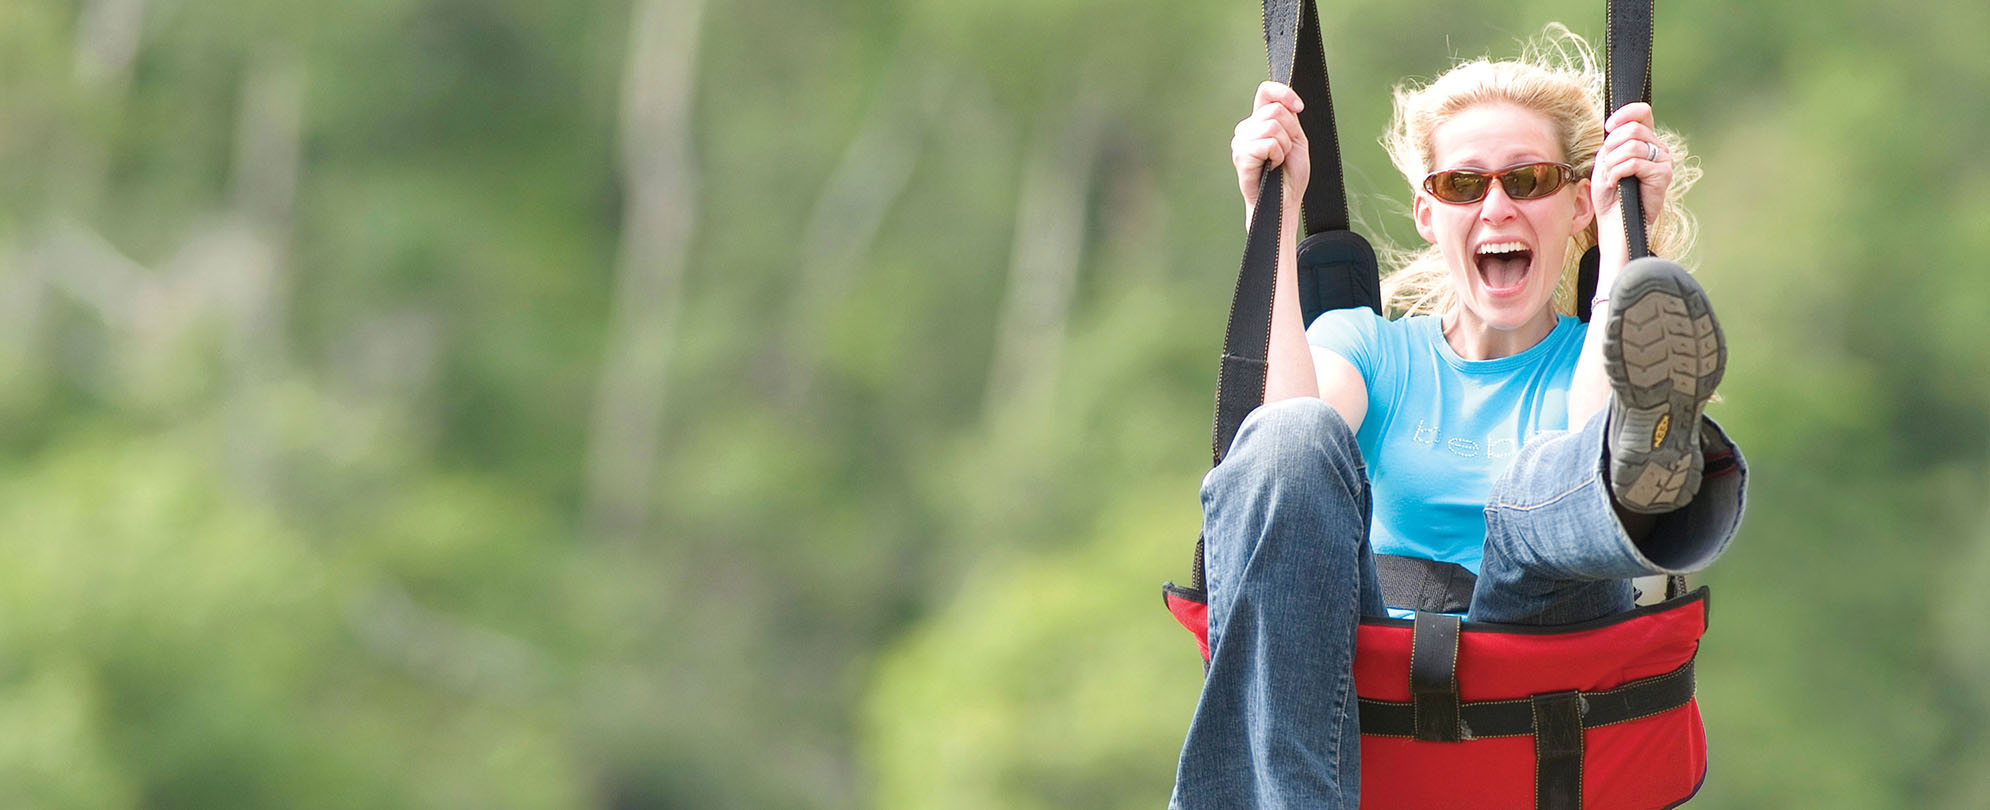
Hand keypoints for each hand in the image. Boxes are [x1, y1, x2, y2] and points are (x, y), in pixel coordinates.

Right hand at [1232, 81, 1309, 226]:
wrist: (1284, 202)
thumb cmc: (1289, 174)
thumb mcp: (1295, 138)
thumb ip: (1288, 117)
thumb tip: (1285, 102)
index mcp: (1257, 122)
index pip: (1266, 91)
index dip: (1284, 93)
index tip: (1299, 108)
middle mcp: (1245, 129)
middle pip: (1275, 110)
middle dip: (1290, 132)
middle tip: (1285, 152)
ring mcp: (1240, 142)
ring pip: (1273, 126)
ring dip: (1284, 146)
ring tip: (1278, 161)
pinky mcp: (1241, 157)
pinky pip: (1269, 143)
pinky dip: (1277, 155)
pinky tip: (1272, 167)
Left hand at [1589, 102, 1672, 236]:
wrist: (1615, 220)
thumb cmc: (1610, 192)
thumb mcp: (1606, 160)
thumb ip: (1612, 141)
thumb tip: (1614, 126)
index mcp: (1646, 140)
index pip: (1642, 112)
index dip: (1623, 114)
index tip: (1607, 127)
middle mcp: (1658, 147)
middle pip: (1632, 129)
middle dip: (1611, 147)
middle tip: (1608, 166)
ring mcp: (1663, 160)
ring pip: (1631, 146)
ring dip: (1613, 163)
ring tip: (1612, 177)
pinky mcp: (1663, 174)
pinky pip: (1634, 163)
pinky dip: (1617, 172)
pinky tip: (1616, 183)